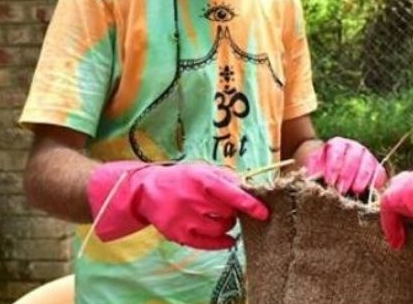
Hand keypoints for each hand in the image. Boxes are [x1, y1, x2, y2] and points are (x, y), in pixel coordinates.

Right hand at [87, 161, 268, 249]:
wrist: (148, 190)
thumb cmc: (183, 178)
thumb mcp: (203, 169)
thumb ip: (227, 178)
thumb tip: (250, 187)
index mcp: (202, 179)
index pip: (231, 193)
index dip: (250, 204)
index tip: (264, 213)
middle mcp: (192, 199)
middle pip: (228, 213)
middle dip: (233, 212)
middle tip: (227, 207)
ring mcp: (184, 218)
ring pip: (220, 229)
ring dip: (227, 226)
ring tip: (220, 218)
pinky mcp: (178, 234)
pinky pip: (207, 244)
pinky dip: (221, 243)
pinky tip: (227, 239)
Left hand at [303, 137, 387, 194]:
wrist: (336, 173)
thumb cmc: (323, 173)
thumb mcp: (315, 169)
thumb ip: (313, 172)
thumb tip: (309, 179)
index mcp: (337, 144)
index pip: (336, 149)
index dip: (333, 165)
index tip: (329, 181)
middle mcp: (354, 147)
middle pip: (353, 156)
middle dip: (347, 173)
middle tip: (340, 189)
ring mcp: (367, 156)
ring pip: (368, 162)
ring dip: (361, 177)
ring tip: (355, 191)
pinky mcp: (377, 168)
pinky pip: (379, 172)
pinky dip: (376, 181)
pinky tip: (370, 191)